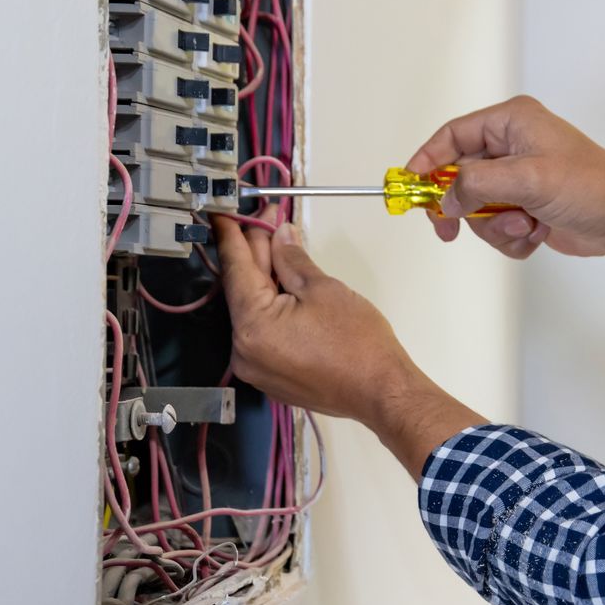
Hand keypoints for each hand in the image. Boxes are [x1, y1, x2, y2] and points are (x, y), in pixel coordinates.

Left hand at [212, 213, 484, 476]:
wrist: (381, 392)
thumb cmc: (357, 341)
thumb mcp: (323, 289)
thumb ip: (292, 259)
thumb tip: (278, 235)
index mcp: (252, 325)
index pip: (235, 269)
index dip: (231, 236)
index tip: (223, 212)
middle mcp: (243, 350)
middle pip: (243, 290)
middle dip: (257, 253)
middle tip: (268, 220)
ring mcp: (255, 366)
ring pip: (253, 310)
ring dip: (265, 278)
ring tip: (280, 248)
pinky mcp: (270, 375)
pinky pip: (262, 331)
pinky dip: (271, 305)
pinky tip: (284, 285)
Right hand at [406, 96, 604, 259]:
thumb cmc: (592, 187)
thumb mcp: (527, 179)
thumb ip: (476, 184)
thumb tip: (445, 198)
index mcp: (513, 121)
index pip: (453, 135)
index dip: (427, 160)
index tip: (409, 187)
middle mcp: (514, 146)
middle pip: (459, 176)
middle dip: (465, 206)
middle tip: (449, 228)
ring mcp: (520, 179)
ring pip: (476, 208)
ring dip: (496, 225)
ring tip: (525, 224)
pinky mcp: (527, 207)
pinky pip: (497, 227)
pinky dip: (512, 237)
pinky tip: (537, 232)